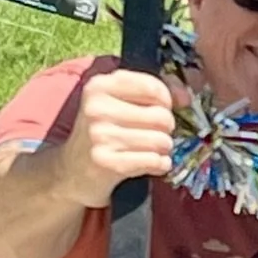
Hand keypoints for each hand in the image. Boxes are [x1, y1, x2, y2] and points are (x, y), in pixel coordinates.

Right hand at [59, 68, 176, 207]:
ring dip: (163, 149)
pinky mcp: (108, 163)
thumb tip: (186, 96)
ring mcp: (100, 136)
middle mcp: (97, 108)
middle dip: (164, 129)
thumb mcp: (117, 102)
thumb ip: (153, 91)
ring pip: (162, 140)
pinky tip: (147, 163)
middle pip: (162, 116)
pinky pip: (156, 161)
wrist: (71, 170)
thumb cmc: (103, 132)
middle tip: (150, 134)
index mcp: (99, 86)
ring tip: (147, 150)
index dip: (166, 101)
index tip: (160, 109)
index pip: (154, 88)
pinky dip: (159, 165)